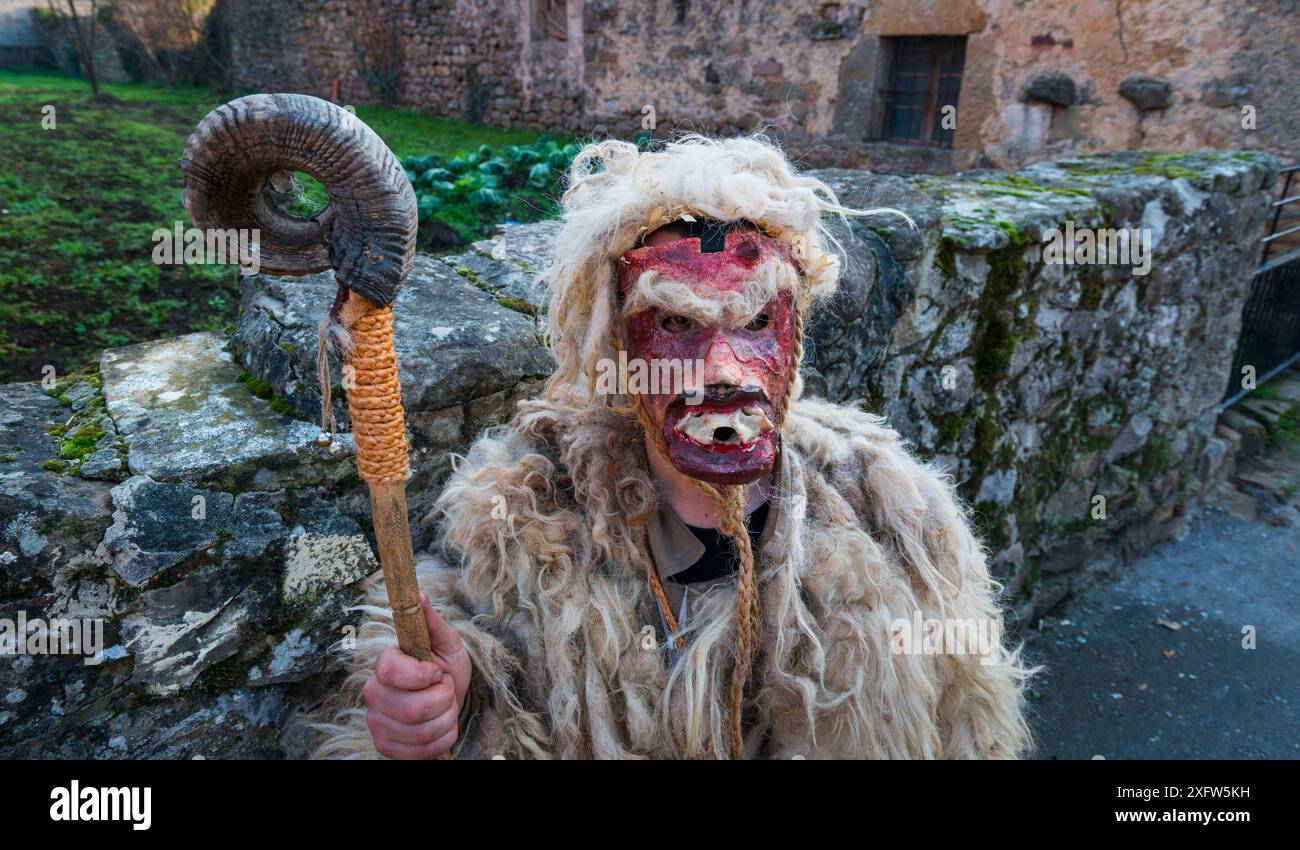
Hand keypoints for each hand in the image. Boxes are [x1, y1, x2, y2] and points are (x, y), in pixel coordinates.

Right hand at [364, 594, 471, 758]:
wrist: (449, 702)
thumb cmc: (445, 670)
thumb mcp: (447, 644)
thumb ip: (432, 623)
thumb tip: (419, 596)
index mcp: (385, 664)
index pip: (391, 671)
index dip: (421, 675)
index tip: (435, 671)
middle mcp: (374, 693)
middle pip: (414, 708)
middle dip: (444, 699)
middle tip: (445, 690)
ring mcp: (377, 722)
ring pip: (422, 732)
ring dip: (447, 720)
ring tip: (444, 707)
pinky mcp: (386, 746)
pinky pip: (421, 752)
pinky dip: (442, 740)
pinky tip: (439, 726)